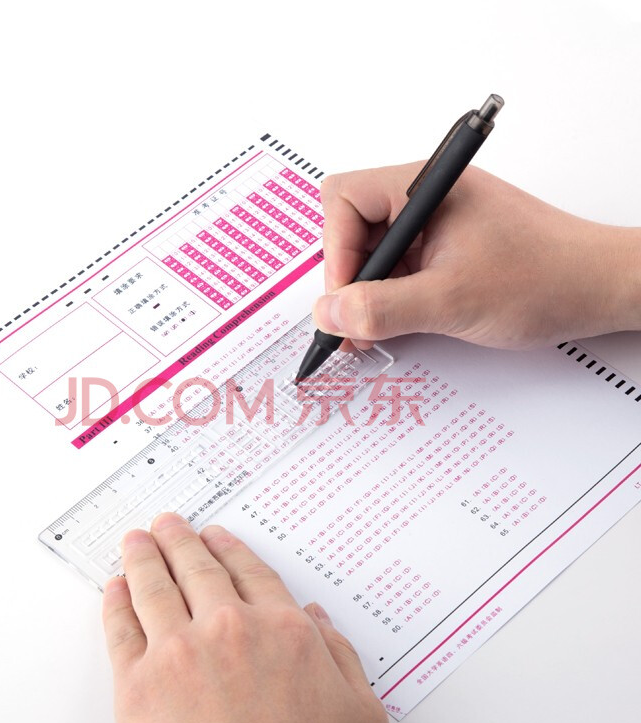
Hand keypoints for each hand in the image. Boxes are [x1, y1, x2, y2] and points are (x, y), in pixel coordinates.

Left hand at [102, 513, 387, 722]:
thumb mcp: (361, 719)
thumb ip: (344, 658)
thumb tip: (318, 620)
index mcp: (284, 630)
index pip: (250, 572)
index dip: (230, 549)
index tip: (217, 536)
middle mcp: (229, 629)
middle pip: (199, 568)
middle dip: (180, 539)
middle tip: (169, 524)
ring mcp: (179, 653)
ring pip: (155, 586)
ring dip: (144, 555)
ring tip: (138, 540)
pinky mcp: (136, 686)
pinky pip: (121, 628)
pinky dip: (116, 601)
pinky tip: (115, 587)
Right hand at [314, 164, 640, 348]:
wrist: (599, 289)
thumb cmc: (546, 278)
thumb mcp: (450, 301)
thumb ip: (381, 309)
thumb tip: (329, 314)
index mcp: (427, 186)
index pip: (344, 199)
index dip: (336, 251)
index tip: (348, 297)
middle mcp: (428, 197)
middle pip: (351, 225)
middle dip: (348, 276)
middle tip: (355, 320)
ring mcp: (437, 222)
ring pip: (373, 249)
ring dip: (368, 291)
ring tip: (378, 329)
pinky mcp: (445, 246)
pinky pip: (399, 265)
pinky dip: (389, 296)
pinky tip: (397, 322)